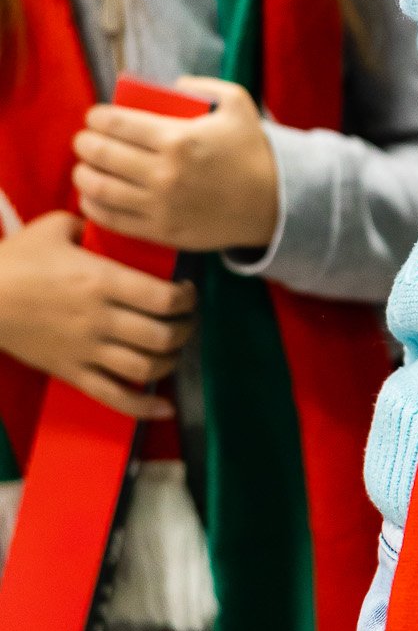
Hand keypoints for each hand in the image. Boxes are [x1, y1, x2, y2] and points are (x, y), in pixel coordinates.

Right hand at [0, 209, 193, 418]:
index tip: (187, 293)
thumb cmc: (16, 260)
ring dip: (171, 361)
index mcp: (102, 281)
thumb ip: (91, 224)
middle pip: (163, 335)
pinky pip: (113, 396)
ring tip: (173, 349)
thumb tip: (113, 222)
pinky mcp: (71, 371)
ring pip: (146, 368)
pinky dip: (144, 407)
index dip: (186, 299)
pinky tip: (164, 408)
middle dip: (185, 329)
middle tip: (186, 320)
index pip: (164, 298)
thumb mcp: (55, 227)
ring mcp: (86, 349)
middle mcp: (100, 318)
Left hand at [72, 78, 279, 251]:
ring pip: (101, 188)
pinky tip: (90, 195)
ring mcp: (160, 205)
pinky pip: (113, 219)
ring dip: (83, 174)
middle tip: (83, 140)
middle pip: (102, 154)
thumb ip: (204, 85)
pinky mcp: (161, 230)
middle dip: (84, 143)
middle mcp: (164, 173)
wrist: (273, 202)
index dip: (97, 117)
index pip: (117, 124)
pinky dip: (93, 206)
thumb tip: (172, 84)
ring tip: (83, 167)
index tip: (94, 117)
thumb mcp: (237, 103)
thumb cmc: (250, 150)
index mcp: (178, 138)